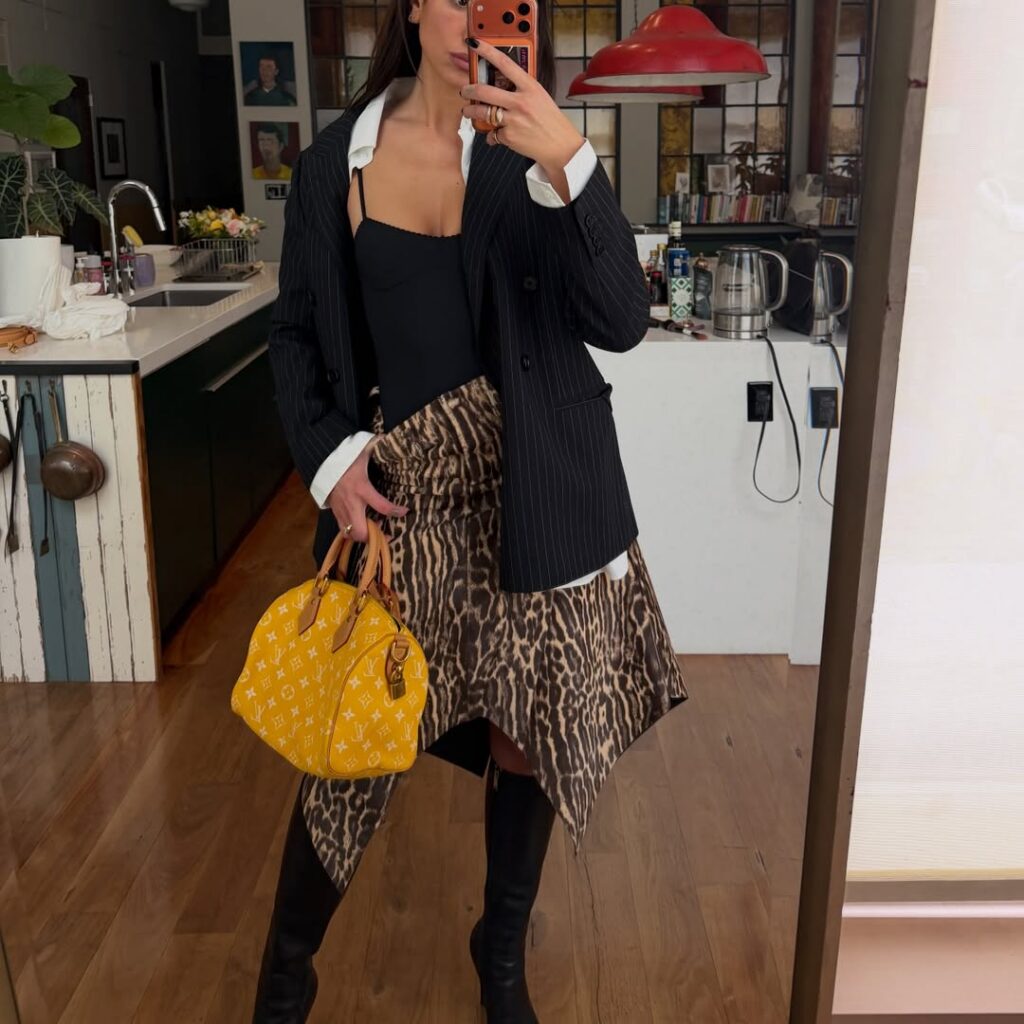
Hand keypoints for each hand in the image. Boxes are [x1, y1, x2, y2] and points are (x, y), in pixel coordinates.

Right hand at [326, 434, 407, 543]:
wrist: (320, 459)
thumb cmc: (345, 456)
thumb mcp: (363, 451)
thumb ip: (378, 446)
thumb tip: (391, 439)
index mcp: (361, 487)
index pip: (382, 506)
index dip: (395, 511)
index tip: (404, 511)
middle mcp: (350, 502)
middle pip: (361, 531)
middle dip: (375, 536)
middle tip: (386, 532)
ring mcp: (340, 508)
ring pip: (350, 534)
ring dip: (363, 535)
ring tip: (374, 528)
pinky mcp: (334, 511)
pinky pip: (343, 529)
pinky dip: (353, 531)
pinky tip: (361, 524)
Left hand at [460, 39, 584, 170]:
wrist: (560, 146)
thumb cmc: (551, 121)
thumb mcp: (540, 97)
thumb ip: (522, 89)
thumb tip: (503, 84)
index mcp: (530, 87)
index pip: (505, 64)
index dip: (487, 51)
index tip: (475, 44)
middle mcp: (520, 102)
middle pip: (485, 91)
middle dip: (469, 90)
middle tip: (465, 90)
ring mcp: (513, 120)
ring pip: (482, 112)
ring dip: (471, 111)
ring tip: (468, 111)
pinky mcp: (509, 136)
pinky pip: (492, 134)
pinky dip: (491, 136)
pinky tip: (495, 135)